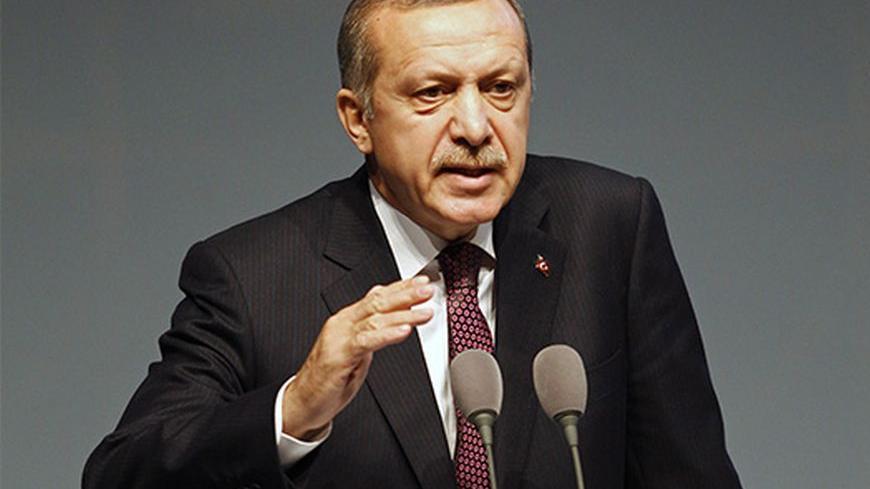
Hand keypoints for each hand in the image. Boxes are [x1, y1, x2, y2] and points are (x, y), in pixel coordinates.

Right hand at [282, 276, 434, 439]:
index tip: (422, 283)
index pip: (377, 296)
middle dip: (405, 295)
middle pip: (377, 302)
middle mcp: (343, 323)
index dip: (401, 288)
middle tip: (427, 290)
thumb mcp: (358, 350)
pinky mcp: (339, 356)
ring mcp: (339, 338)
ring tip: (424, 312)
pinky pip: (366, 341)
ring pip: (375, 319)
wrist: (304, 400)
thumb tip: (392, 317)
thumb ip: (372, 331)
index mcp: (347, 319)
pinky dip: (386, 335)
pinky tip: (403, 332)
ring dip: (403, 315)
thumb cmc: (330, 378)